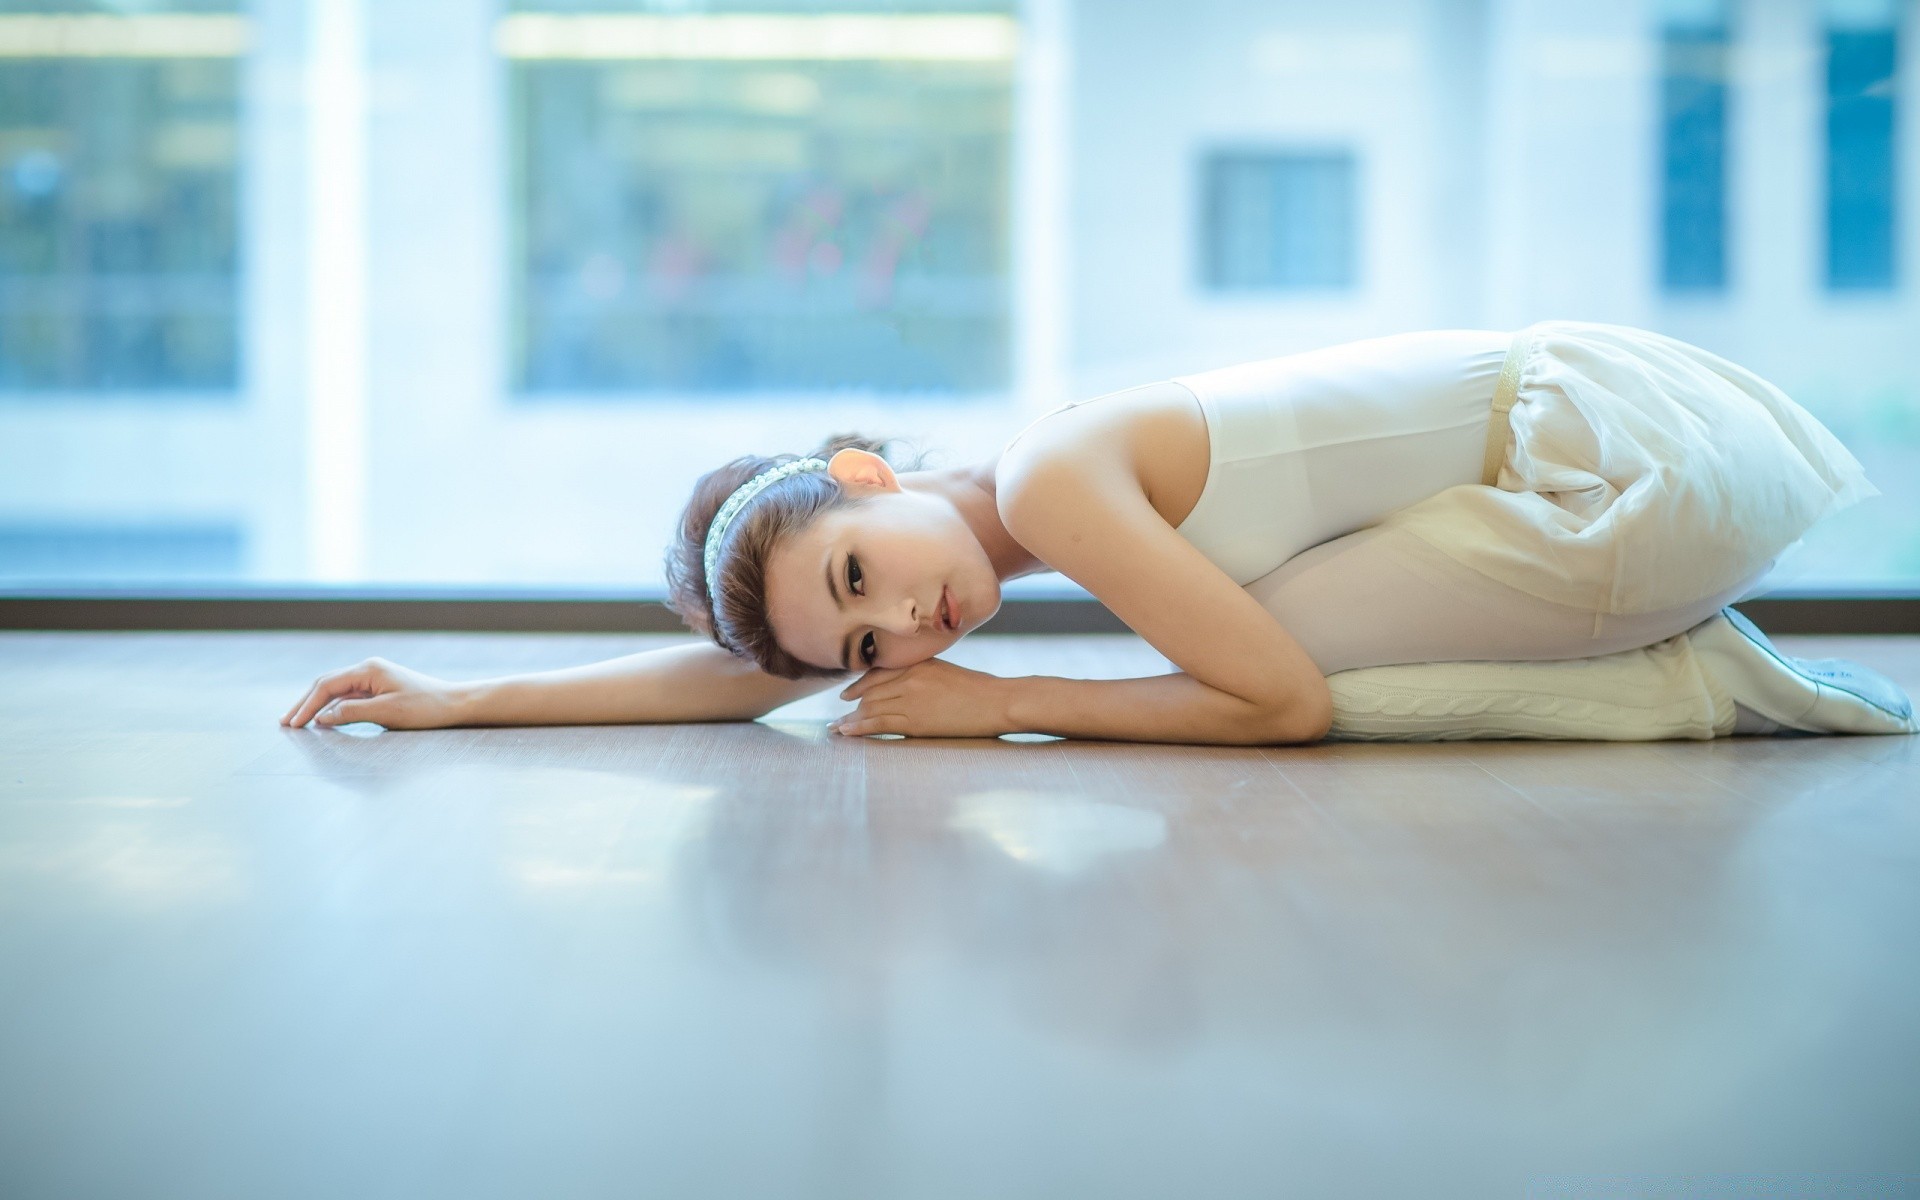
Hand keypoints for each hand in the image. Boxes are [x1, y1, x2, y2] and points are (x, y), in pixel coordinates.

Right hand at [280, 657, 464, 729]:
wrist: (454, 705)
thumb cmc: (424, 708)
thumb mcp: (386, 713)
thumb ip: (352, 713)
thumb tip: (322, 717)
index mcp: (368, 669)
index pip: (327, 685)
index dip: (308, 705)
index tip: (294, 724)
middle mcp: (368, 669)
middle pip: (327, 685)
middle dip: (305, 704)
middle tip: (285, 722)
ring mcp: (373, 678)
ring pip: (336, 691)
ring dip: (316, 706)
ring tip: (298, 722)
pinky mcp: (379, 689)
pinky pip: (349, 697)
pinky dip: (333, 708)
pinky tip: (323, 720)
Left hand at [830, 658, 1012, 738]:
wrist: (996, 702)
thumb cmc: (979, 689)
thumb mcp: (945, 671)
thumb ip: (922, 674)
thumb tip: (903, 686)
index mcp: (917, 664)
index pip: (877, 674)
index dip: (858, 686)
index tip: (846, 695)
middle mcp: (909, 678)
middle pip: (871, 693)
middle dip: (851, 706)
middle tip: (838, 718)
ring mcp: (911, 699)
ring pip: (871, 708)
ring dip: (850, 720)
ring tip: (837, 729)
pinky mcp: (915, 721)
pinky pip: (879, 723)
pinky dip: (859, 728)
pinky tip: (847, 732)